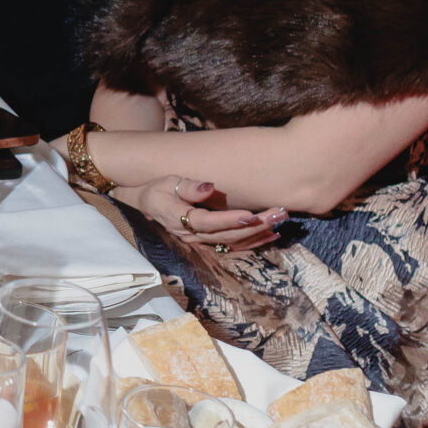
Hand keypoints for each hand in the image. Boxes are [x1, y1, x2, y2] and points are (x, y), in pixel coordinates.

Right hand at [119, 176, 285, 250]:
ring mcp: (202, 241)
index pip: (209, 222)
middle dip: (255, 226)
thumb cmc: (158, 190)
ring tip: (280, 220)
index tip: (251, 215)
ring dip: (259, 233)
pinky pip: (234, 245)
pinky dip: (254, 242)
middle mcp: (193, 235)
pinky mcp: (209, 241)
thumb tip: (209, 186)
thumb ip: (188, 186)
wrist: (147, 204)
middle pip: (227, 235)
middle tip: (278, 213)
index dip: (230, 220)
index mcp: (181, 219)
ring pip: (234, 242)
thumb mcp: (167, 182)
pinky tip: (272, 235)